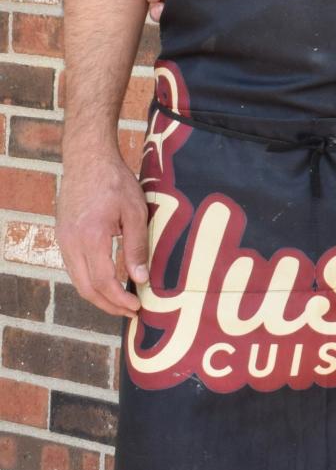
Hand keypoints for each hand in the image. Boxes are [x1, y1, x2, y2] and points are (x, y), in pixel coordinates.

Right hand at [57, 149, 148, 316]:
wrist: (87, 158)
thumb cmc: (115, 181)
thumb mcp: (135, 211)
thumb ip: (137, 246)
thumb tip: (140, 280)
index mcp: (92, 237)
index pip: (103, 282)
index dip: (119, 300)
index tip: (136, 306)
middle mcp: (72, 243)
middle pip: (85, 288)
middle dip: (107, 305)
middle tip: (128, 311)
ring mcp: (63, 240)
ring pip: (76, 280)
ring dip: (97, 295)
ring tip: (119, 301)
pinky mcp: (62, 235)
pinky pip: (73, 267)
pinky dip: (88, 280)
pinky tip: (104, 280)